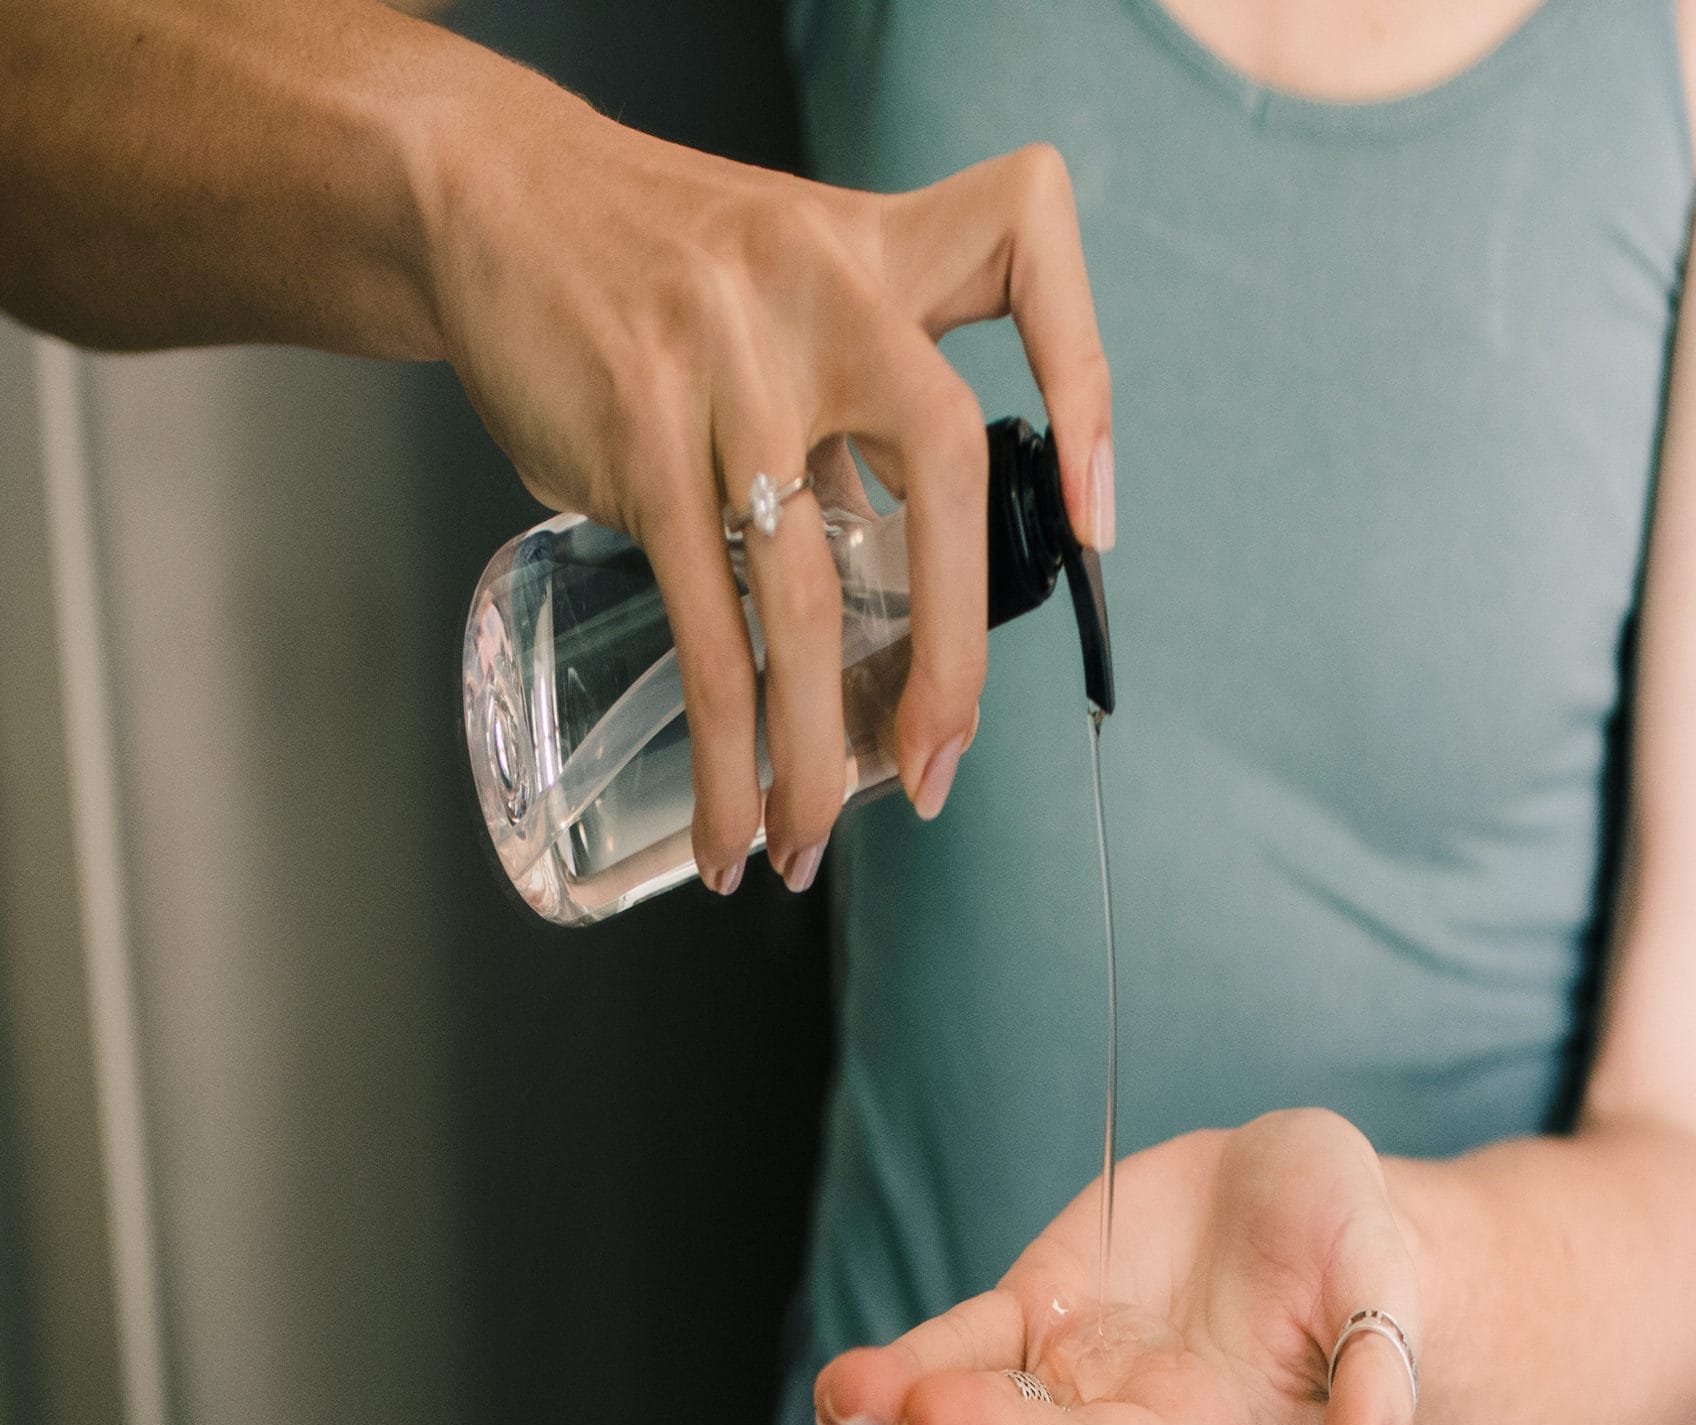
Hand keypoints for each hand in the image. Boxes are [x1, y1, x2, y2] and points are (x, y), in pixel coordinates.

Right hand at [418, 85, 1111, 891]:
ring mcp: (727, 362)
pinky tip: (726, 817)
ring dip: (815, 751)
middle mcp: (821, 291)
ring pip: (806, 593)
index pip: (1025, 238)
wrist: (481, 187)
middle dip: (952, 653)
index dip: (1084, 376)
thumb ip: (861, 412)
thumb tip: (903, 604)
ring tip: (807, 845)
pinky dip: (724, 747)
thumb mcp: (789, 282)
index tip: (1091, 518)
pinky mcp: (640, 437)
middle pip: (945, 469)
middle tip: (937, 764)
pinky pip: (705, 627)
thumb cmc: (655, 262)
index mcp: (878, 250)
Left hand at [813, 1111, 1423, 1424]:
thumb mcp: (1385, 1299)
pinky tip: (850, 1381)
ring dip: (900, 1419)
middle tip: (877, 1404)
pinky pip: (959, 1351)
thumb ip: (1374, 1395)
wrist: (1315, 1204)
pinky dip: (903, 1368)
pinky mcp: (1034, 1326)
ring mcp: (1070, 1392)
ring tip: (847, 1392)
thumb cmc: (1361, 1252)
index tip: (949, 1413)